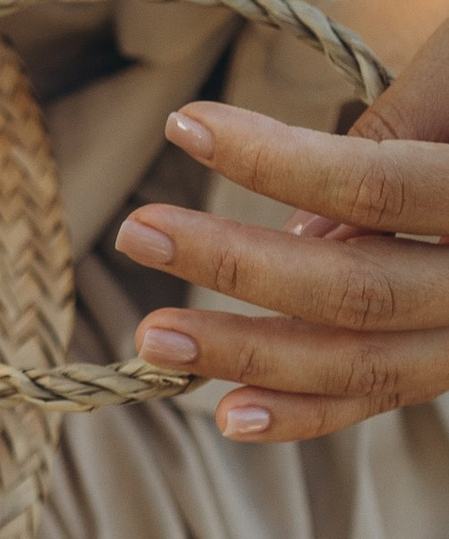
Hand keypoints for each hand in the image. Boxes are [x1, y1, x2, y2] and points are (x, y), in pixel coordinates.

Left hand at [116, 13, 448, 440]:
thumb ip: (402, 127)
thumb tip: (307, 227)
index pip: (379, 184)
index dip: (277, 159)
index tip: (185, 122)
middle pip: (362, 288)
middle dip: (238, 268)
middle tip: (136, 232)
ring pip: (370, 362)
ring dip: (252, 356)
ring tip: (153, 338)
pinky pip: (393, 394)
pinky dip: (311, 412)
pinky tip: (230, 416)